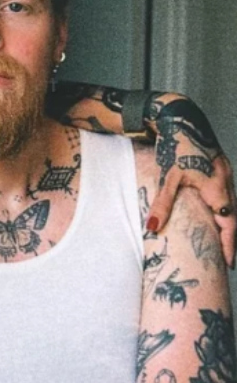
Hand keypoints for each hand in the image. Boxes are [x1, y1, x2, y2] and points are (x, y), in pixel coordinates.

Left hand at [146, 96, 235, 266]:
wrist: (180, 118)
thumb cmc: (175, 146)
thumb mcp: (168, 177)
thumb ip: (162, 203)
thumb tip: (153, 228)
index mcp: (217, 187)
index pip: (229, 223)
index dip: (229, 244)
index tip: (228, 264)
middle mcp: (224, 182)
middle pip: (232, 216)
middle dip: (229, 238)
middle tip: (225, 260)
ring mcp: (222, 174)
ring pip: (228, 205)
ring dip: (225, 224)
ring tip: (220, 243)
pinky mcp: (215, 168)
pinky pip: (222, 194)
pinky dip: (220, 209)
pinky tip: (212, 215)